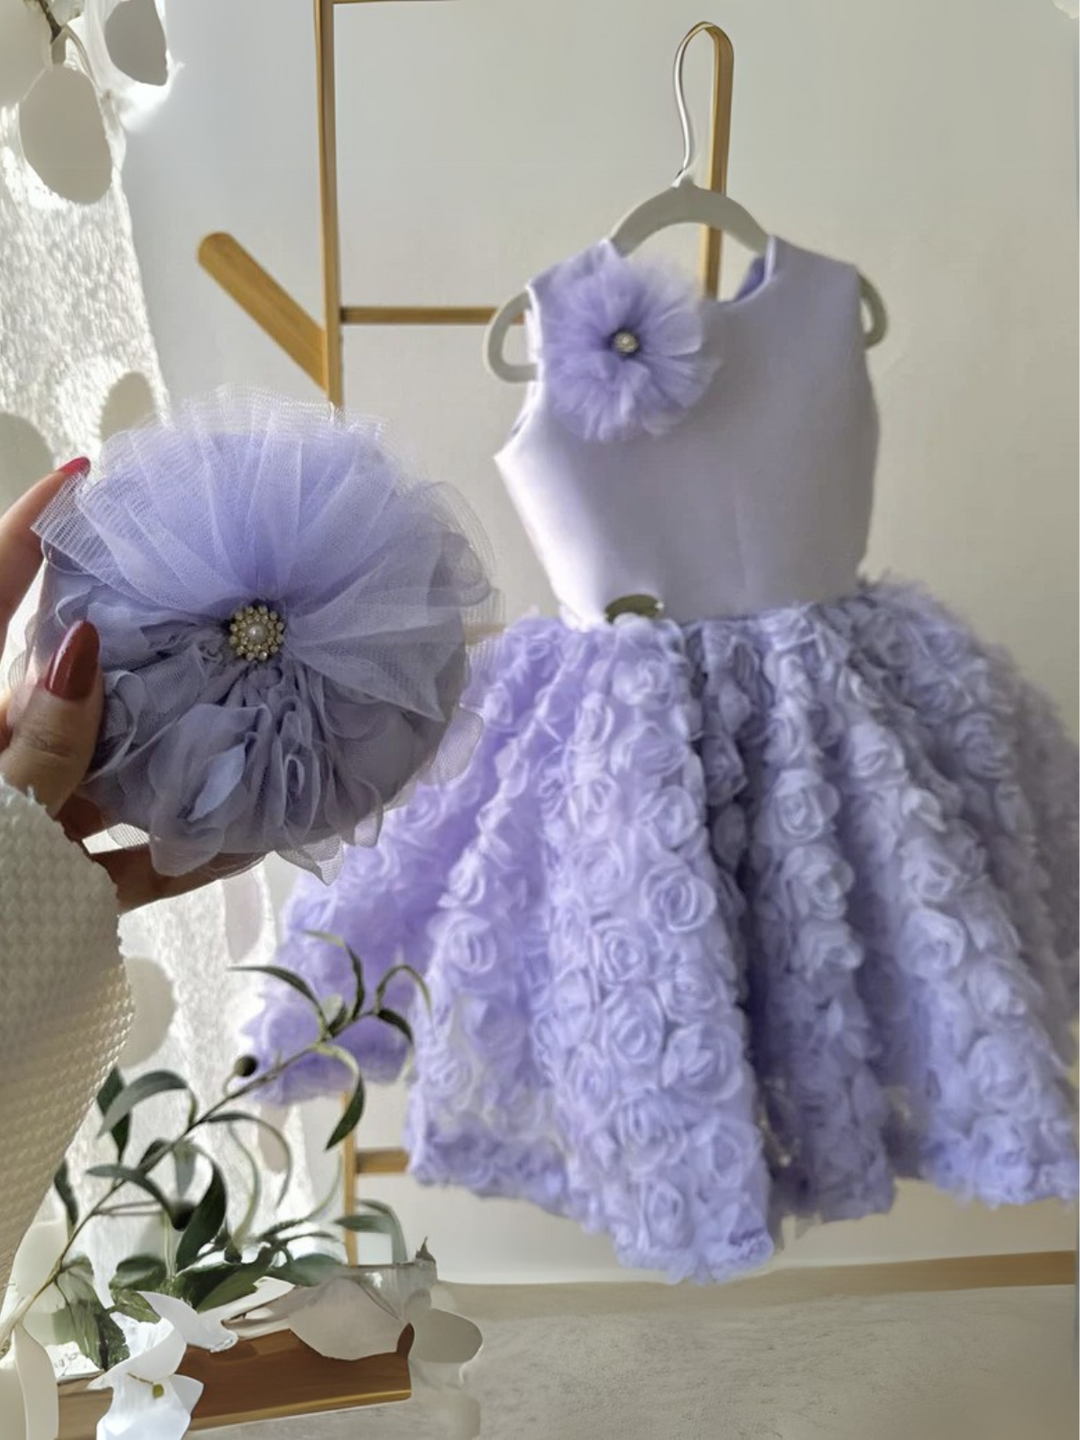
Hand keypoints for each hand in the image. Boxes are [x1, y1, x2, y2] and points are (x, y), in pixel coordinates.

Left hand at [0, 463, 257, 910]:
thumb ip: (38, 747)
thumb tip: (80, 647)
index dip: (28, 532)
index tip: (85, 477)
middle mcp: (1, 763)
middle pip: (70, 685)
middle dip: (140, 648)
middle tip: (215, 608)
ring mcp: (31, 827)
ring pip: (117, 772)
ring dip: (182, 755)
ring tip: (262, 717)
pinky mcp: (57, 888)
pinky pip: (131, 862)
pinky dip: (186, 853)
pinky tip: (253, 839)